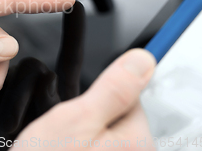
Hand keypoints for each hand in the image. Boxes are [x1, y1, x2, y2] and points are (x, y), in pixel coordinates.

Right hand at [13, 49, 156, 149]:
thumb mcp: (76, 119)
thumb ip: (113, 89)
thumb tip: (143, 60)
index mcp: (136, 142)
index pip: (129, 96)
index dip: (97, 94)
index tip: (80, 104)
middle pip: (115, 116)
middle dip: (88, 116)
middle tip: (64, 131)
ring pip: (99, 134)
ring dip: (79, 134)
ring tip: (58, 145)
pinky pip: (91, 148)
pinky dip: (75, 148)